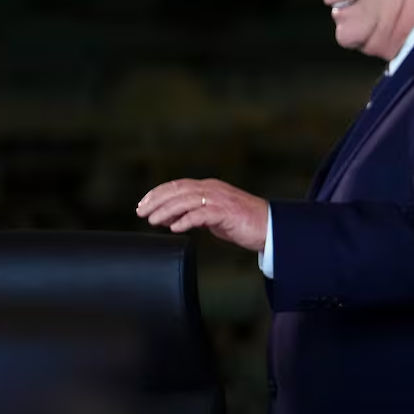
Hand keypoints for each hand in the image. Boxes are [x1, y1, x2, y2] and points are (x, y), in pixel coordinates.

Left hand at [137, 178, 268, 251]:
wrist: (271, 228)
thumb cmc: (246, 223)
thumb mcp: (215, 216)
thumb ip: (196, 214)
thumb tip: (173, 220)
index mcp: (210, 188)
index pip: (177, 185)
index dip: (157, 194)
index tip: (144, 204)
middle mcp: (213, 189)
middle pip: (177, 190)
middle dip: (156, 201)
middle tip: (141, 212)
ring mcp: (220, 200)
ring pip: (185, 201)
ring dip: (166, 211)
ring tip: (154, 221)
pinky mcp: (226, 212)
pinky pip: (201, 214)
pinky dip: (185, 220)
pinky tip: (175, 228)